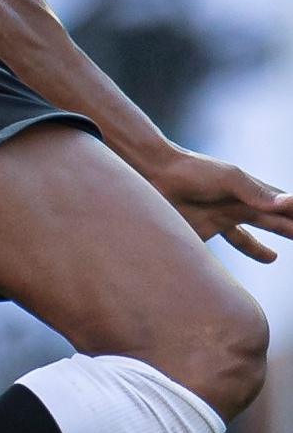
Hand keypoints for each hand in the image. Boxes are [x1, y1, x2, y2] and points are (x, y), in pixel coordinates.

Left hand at [148, 144, 292, 261]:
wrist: (154, 173)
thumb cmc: (193, 170)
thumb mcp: (229, 178)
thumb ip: (256, 193)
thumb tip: (289, 203)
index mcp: (250, 192)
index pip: (283, 208)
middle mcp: (237, 206)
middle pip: (272, 223)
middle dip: (289, 231)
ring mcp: (219, 219)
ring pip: (246, 238)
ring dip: (260, 248)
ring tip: (272, 258)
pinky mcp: (202, 231)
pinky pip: (215, 246)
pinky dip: (224, 254)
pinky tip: (221, 262)